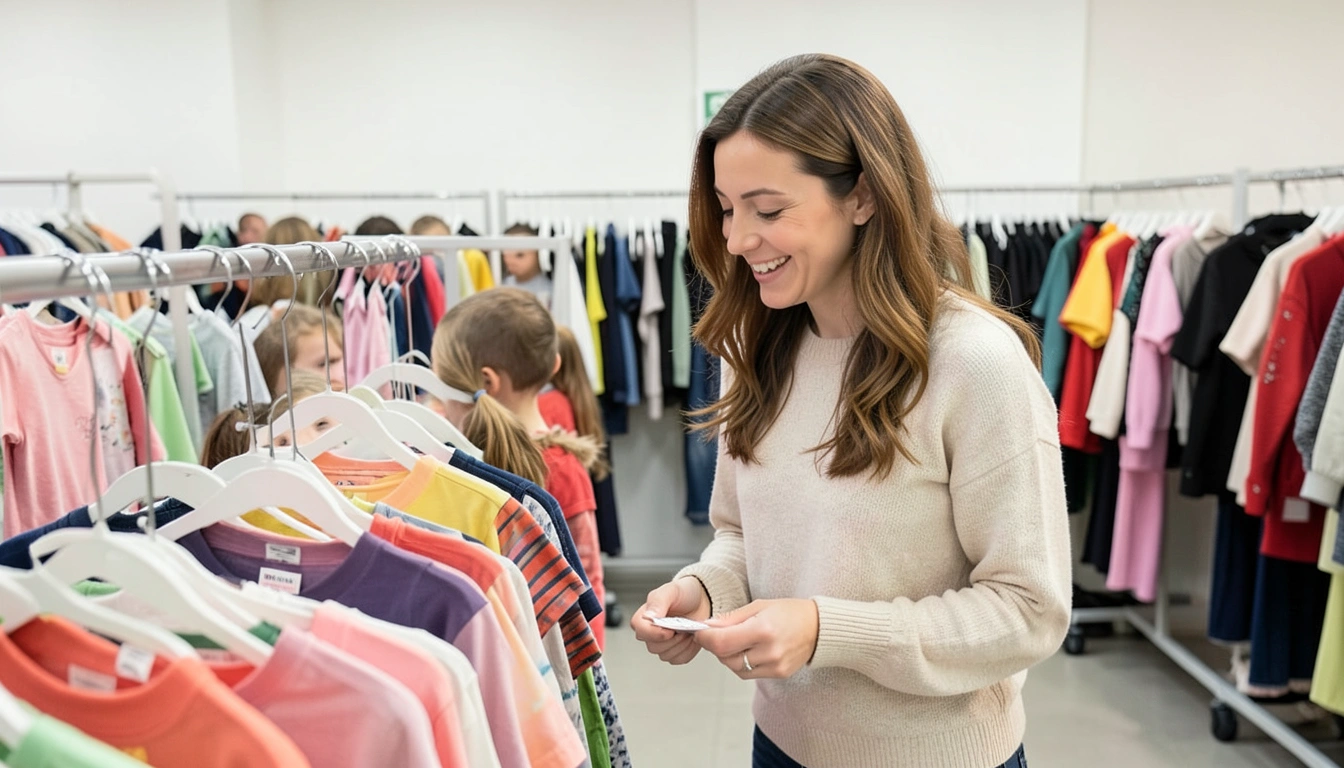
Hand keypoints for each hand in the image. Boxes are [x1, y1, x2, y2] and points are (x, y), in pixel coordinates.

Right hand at [631, 577, 711, 664]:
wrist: (702, 600)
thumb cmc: (685, 593)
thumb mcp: (671, 591)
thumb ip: (658, 602)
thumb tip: (648, 617)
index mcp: (644, 618)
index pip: (641, 632)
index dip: (656, 633)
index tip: (671, 629)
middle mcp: (650, 633)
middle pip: (654, 647)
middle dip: (673, 639)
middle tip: (684, 626)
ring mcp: (662, 644)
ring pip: (666, 655)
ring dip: (682, 644)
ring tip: (688, 630)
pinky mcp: (675, 652)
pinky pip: (679, 659)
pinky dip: (689, 649)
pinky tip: (691, 637)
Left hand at [695, 599, 818, 679]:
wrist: (819, 627)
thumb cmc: (789, 612)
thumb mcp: (759, 606)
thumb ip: (731, 618)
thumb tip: (707, 626)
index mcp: (763, 629)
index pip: (721, 642)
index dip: (705, 638)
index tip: (700, 632)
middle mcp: (769, 651)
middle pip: (725, 657)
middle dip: (715, 646)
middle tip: (716, 634)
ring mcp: (775, 665)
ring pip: (735, 668)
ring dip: (727, 656)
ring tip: (735, 641)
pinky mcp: (778, 674)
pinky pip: (748, 674)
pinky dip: (741, 663)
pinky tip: (748, 650)